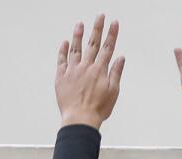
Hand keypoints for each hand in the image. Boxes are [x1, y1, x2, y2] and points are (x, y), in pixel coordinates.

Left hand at [55, 14, 125, 129]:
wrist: (80, 119)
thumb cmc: (97, 109)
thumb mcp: (113, 92)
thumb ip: (116, 73)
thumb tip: (120, 59)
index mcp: (100, 70)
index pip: (108, 48)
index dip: (112, 34)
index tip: (114, 23)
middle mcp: (86, 67)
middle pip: (93, 44)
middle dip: (97, 28)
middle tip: (100, 16)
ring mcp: (73, 70)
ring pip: (76, 49)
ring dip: (78, 35)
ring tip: (80, 24)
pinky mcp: (62, 76)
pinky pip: (62, 60)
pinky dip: (63, 50)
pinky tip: (65, 43)